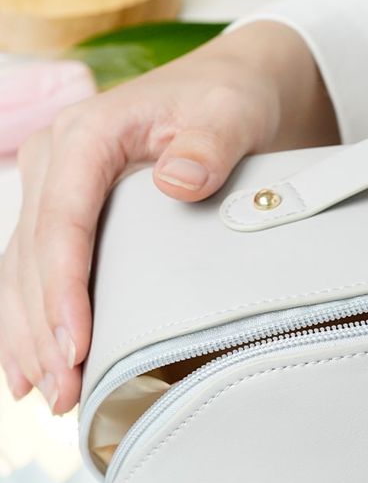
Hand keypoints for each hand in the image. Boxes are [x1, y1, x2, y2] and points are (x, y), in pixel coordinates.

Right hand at [0, 22, 337, 413]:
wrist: (228, 87)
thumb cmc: (229, 99)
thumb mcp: (231, 112)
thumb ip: (210, 144)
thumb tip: (178, 182)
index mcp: (87, 133)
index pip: (62, 220)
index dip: (63, 287)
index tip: (76, 343)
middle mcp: (56, 158)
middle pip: (33, 255)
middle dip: (43, 329)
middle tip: (65, 392)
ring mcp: (54, 185)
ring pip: (22, 270)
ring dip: (29, 335)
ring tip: (50, 395)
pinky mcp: (63, 209)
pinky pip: (33, 270)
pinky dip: (30, 319)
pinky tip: (32, 370)